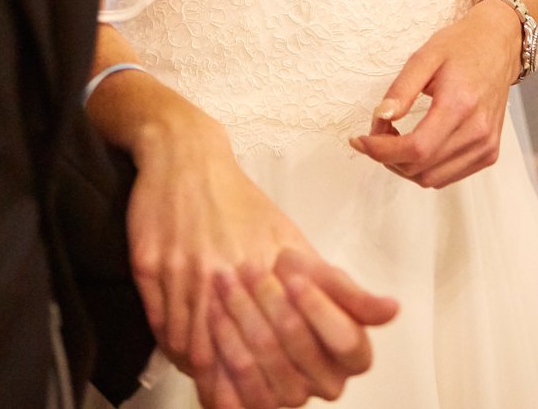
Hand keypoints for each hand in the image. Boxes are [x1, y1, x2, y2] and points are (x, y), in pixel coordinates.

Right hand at [127, 100, 396, 404]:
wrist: (185, 154)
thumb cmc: (239, 201)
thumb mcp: (292, 240)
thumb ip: (337, 286)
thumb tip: (388, 311)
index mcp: (270, 261)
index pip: (291, 336)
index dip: (292, 369)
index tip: (290, 386)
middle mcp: (229, 267)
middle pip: (245, 349)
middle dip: (253, 383)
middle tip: (256, 399)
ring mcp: (187, 268)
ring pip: (199, 347)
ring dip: (213, 375)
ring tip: (222, 392)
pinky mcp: (149, 265)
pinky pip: (163, 326)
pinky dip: (178, 352)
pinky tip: (188, 362)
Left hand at [189, 251, 397, 408]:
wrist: (255, 290)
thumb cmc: (295, 281)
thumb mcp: (326, 277)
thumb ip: (353, 294)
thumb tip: (393, 309)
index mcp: (353, 356)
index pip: (344, 340)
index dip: (318, 308)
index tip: (293, 275)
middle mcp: (328, 385)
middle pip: (298, 346)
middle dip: (270, 300)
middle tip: (249, 267)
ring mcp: (292, 397)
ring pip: (264, 362)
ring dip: (240, 316)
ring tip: (226, 281)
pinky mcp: (256, 404)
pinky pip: (237, 386)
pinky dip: (223, 343)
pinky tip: (215, 313)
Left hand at [348, 1, 520, 188]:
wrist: (498, 46)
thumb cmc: (461, 46)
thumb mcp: (425, 56)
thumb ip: (401, 89)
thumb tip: (380, 117)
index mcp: (460, 105)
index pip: (416, 148)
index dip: (382, 150)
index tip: (359, 140)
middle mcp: (477, 132)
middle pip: (421, 168)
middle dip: (387, 156)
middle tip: (376, 130)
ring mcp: (486, 146)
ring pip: (432, 178)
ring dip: (403, 166)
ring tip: (393, 138)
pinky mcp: (489, 153)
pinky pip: (448, 176)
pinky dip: (424, 168)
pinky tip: (415, 145)